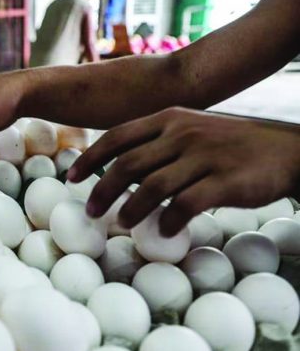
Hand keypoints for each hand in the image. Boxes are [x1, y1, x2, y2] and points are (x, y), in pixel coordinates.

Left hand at [67, 107, 299, 235]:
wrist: (287, 150)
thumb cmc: (230, 144)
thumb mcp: (190, 130)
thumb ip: (157, 144)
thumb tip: (118, 170)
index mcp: (168, 118)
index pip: (116, 136)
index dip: (90, 158)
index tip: (72, 177)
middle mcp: (182, 133)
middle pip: (127, 164)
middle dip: (102, 190)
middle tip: (90, 211)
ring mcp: (204, 155)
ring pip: (152, 186)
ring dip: (131, 209)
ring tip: (121, 223)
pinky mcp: (226, 180)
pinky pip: (186, 204)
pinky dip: (168, 221)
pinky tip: (162, 232)